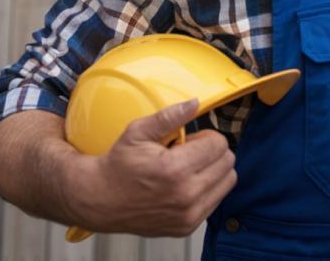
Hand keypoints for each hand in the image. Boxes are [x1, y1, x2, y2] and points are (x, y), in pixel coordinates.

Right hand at [72, 98, 236, 236]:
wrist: (101, 200)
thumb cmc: (118, 165)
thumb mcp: (138, 132)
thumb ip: (169, 116)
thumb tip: (194, 103)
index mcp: (174, 169)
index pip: (219, 144)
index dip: (205, 136)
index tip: (189, 140)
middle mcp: (185, 195)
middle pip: (227, 162)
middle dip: (212, 152)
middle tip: (188, 153)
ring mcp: (188, 214)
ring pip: (228, 181)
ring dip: (214, 170)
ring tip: (189, 168)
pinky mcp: (188, 226)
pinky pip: (217, 200)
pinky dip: (208, 189)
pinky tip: (187, 184)